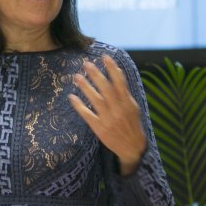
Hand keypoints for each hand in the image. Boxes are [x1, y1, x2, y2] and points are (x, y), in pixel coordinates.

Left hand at [68, 55, 145, 174]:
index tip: (105, 57)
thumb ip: (125, 91)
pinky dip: (79, 106)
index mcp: (128, 103)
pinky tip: (72, 97)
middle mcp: (118, 109)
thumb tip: (117, 72)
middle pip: (106, 89)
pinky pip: (87, 115)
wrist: (132, 148)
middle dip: (96, 75)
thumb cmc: (132, 124)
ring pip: (95, 100)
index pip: (120, 82)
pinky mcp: (100, 128)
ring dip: (85, 87)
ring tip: (76, 76)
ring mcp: (108, 119)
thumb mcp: (133, 107)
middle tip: (86, 64)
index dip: (112, 69)